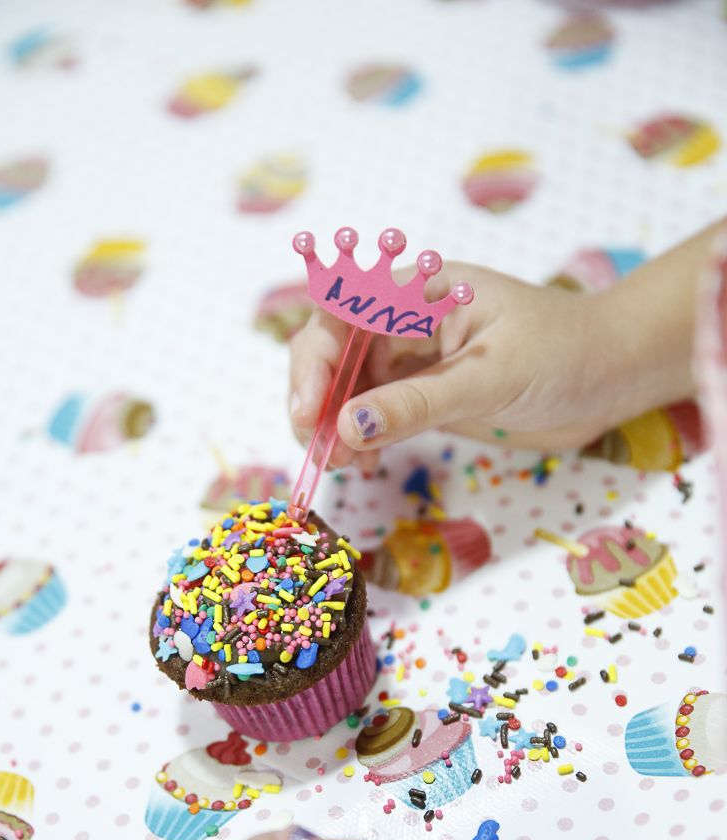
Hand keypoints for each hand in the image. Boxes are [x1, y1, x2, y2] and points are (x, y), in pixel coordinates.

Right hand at [288, 225, 715, 468]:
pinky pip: (376, 416)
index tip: (308, 412)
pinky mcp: (426, 396)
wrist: (614, 375)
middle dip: (316, 399)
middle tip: (317, 450)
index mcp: (421, 292)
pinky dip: (360, 440)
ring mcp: (415, 360)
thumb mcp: (490, 378)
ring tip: (341, 464)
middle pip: (333, 354)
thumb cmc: (566, 355)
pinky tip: (362, 463)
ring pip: (349, 389)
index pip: (342, 316)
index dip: (314, 362)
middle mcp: (407, 321)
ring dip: (334, 426)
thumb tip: (347, 427)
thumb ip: (418, 402)